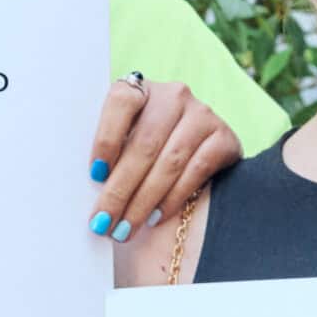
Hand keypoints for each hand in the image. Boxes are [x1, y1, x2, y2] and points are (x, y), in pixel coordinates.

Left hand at [87, 79, 238, 242]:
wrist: (197, 149)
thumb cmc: (145, 147)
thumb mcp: (124, 138)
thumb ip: (110, 152)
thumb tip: (91, 189)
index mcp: (141, 88)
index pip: (122, 102)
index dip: (106, 139)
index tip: (94, 175)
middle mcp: (174, 95)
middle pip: (144, 144)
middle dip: (120, 190)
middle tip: (103, 222)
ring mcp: (203, 114)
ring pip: (169, 162)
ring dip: (143, 201)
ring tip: (125, 228)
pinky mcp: (225, 137)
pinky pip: (196, 171)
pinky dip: (173, 198)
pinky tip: (156, 218)